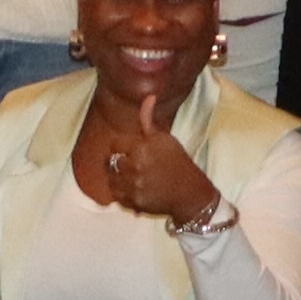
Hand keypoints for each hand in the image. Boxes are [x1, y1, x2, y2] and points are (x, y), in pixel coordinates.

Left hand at [96, 125, 221, 224]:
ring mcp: (133, 186)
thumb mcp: (165, 139)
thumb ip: (149, 120)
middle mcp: (135, 167)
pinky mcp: (134, 203)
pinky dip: (122, 193)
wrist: (190, 192)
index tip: (129, 150)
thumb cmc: (178, 162)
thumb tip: (149, 96)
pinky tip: (134, 189)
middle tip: (129, 164)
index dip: (121, 147)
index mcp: (142, 148)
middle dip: (118, 162)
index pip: (115, 145)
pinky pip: (117, 196)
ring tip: (130, 177)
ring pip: (111, 180)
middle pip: (110, 162)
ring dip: (117, 178)